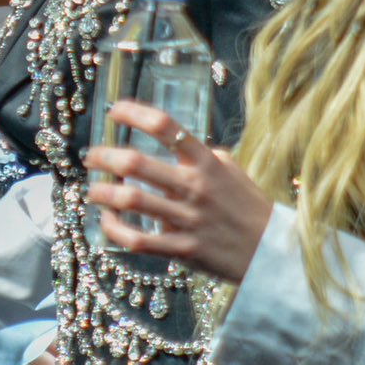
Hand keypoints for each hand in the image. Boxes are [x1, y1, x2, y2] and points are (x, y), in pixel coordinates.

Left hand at [80, 101, 272, 283]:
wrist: (273, 253)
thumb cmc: (250, 208)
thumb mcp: (233, 172)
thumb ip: (205, 157)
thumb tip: (181, 146)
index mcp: (207, 163)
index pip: (165, 127)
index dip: (134, 114)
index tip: (114, 110)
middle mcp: (194, 187)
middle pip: (137, 163)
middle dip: (105, 157)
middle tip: (91, 157)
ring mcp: (187, 219)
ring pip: (132, 200)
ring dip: (103, 193)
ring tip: (92, 191)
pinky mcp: (183, 249)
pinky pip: (138, 239)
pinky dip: (115, 229)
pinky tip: (107, 222)